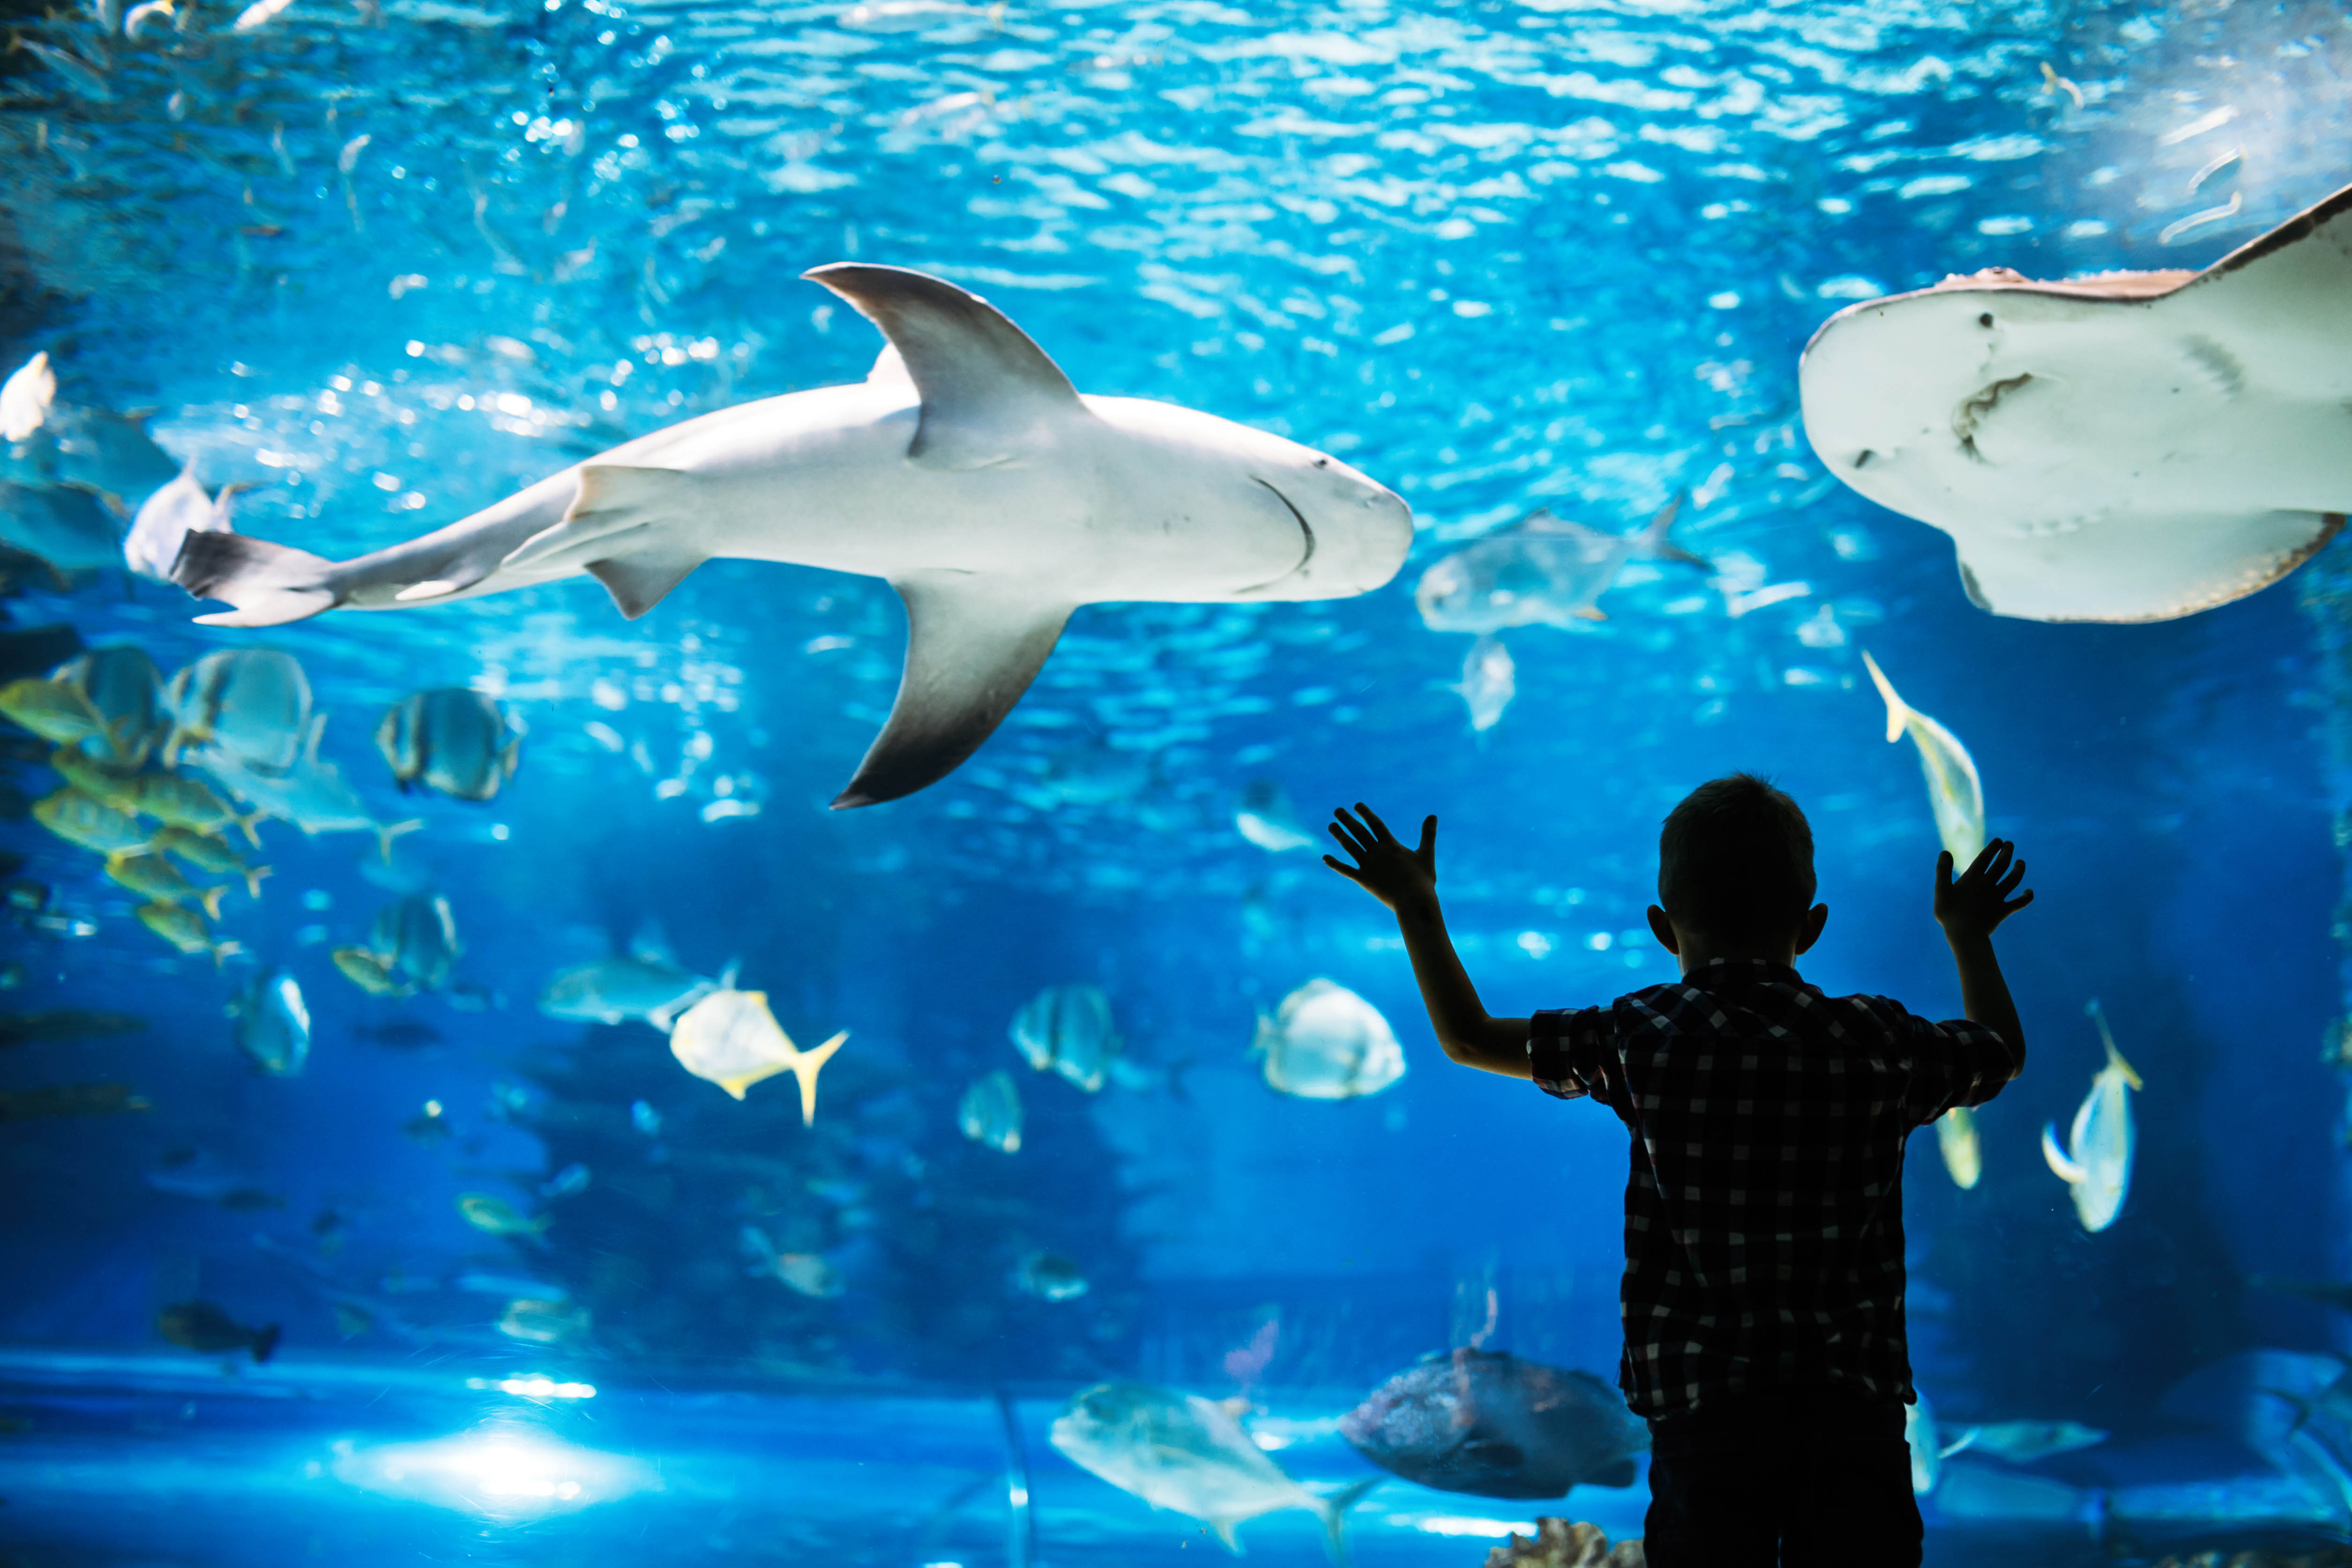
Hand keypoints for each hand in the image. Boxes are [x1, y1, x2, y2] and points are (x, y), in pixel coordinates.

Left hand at [1324, 803, 1438, 914]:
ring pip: (1350, 847)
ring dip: (1339, 835)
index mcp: (1391, 845)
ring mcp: (1369, 866)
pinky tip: (1325, 858)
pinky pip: (1346, 870)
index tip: (1356, 805)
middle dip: (1347, 820)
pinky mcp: (1363, 880)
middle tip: (1337, 810)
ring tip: (1331, 826)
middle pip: (1359, 832)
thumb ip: (1428, 834)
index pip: (1375, 824)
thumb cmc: (1423, 880)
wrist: (1414, 901)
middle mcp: (1377, 852)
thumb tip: (1433, 815)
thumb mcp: (1426, 854)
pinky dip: (1335, 864)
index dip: (1365, 813)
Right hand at [1935, 839, 2032, 940]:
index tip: (1999, 840)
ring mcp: (1997, 897)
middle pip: (2001, 864)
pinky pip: (2019, 902)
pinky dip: (2026, 897)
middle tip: (2010, 844)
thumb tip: (1945, 852)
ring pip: (2013, 879)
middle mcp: (1988, 884)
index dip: (1993, 848)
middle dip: (2007, 852)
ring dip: (2019, 869)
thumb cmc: (1949, 913)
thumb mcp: (1941, 890)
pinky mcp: (2003, 910)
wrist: (1965, 934)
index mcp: (1972, 878)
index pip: (1985, 858)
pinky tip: (2029, 892)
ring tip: (2021, 862)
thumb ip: (1943, 870)